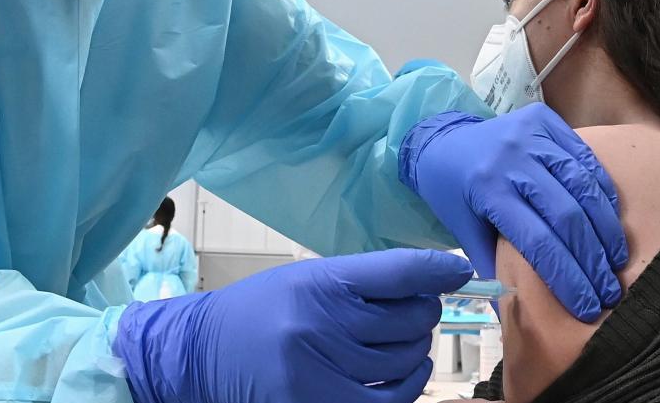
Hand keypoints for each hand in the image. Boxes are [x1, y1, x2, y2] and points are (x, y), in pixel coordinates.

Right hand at [114, 248, 471, 402]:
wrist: (201, 356)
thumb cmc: (260, 313)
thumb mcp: (306, 280)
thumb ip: (363, 281)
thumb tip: (433, 281)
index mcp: (319, 282)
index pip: (399, 270)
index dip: (439, 270)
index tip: (459, 271)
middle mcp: (321, 325)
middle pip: (411, 318)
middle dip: (422, 313)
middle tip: (411, 310)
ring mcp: (322, 371)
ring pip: (406, 359)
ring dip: (414, 350)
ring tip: (400, 342)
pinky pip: (392, 400)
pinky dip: (409, 386)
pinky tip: (403, 373)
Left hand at [400, 103, 627, 321]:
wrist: (442, 140)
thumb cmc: (453, 193)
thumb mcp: (464, 232)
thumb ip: (494, 267)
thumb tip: (520, 312)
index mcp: (488, 190)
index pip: (538, 242)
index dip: (567, 277)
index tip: (586, 306)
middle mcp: (512, 158)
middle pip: (566, 215)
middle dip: (592, 260)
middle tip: (608, 291)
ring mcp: (532, 135)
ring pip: (582, 185)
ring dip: (605, 229)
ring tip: (615, 262)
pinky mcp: (547, 121)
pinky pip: (586, 158)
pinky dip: (603, 192)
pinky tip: (610, 223)